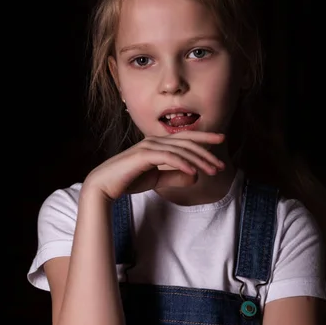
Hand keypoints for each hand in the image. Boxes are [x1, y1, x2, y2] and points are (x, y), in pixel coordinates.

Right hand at [84, 131, 225, 200]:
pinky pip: (168, 157)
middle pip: (187, 141)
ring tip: (212, 171)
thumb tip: (195, 175)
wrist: (104, 185)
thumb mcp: (156, 179)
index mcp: (157, 144)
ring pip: (180, 150)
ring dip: (199, 160)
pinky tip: (194, 171)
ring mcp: (148, 146)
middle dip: (207, 151)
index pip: (185, 138)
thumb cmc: (128, 181)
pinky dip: (183, 163)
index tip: (221, 140)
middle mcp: (154, 141)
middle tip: (221, 164)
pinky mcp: (143, 155)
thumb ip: (174, 176)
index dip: (204, 138)